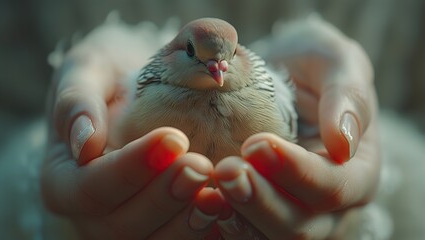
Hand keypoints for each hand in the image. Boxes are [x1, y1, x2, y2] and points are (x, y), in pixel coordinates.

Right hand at [41, 23, 218, 238]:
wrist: (131, 90)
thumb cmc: (108, 78)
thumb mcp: (85, 70)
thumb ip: (76, 101)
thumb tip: (84, 143)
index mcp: (64, 179)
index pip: (91, 187)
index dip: (132, 169)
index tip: (174, 138)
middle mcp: (90, 214)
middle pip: (123, 224)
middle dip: (165, 197)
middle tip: (201, 166)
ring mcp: (125, 225)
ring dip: (188, 222)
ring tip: (221, 194)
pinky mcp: (157, 225)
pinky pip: (177, 236)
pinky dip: (203, 229)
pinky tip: (227, 206)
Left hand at [214, 17, 378, 238]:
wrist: (284, 80)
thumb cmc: (312, 69)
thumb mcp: (337, 62)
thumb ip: (349, 96)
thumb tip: (343, 144)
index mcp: (357, 172)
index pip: (334, 187)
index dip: (296, 172)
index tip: (256, 144)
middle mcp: (330, 206)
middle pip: (301, 225)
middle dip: (260, 201)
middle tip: (226, 170)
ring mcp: (294, 215)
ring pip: (268, 237)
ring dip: (237, 217)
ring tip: (207, 189)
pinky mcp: (261, 215)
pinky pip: (243, 232)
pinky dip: (220, 222)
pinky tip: (199, 202)